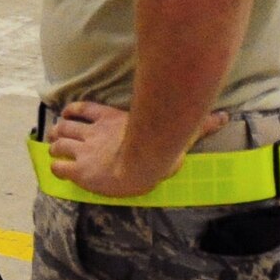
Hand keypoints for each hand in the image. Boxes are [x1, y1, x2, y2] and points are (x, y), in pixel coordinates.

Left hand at [45, 101, 228, 195]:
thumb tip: (225, 116)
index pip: (81, 109)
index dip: (72, 112)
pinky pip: (58, 167)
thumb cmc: (160, 148)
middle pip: (65, 126)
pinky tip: (59, 170)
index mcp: (110, 120)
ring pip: (57, 141)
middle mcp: (93, 133)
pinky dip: (55, 167)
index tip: (69, 116)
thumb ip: (200, 124)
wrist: (143, 166)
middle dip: (59, 131)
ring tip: (56, 150)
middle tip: (58, 137)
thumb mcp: (178, 131)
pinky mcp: (79, 170)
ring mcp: (84, 150)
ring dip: (54, 146)